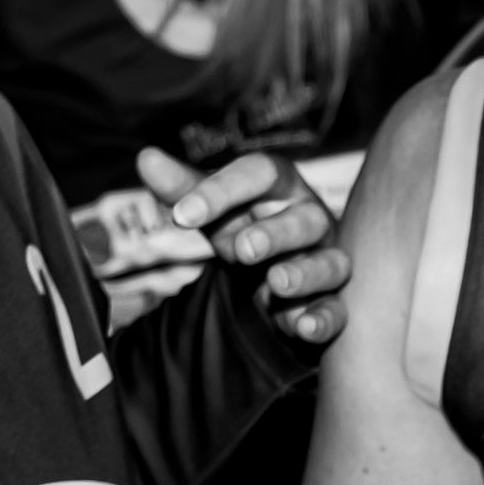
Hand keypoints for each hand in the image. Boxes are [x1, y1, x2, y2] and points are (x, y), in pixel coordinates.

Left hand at [138, 147, 347, 346]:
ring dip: (305, 274)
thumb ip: (181, 188)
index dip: (222, 191)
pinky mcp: (330, 301)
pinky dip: (323, 319)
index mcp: (279, 187)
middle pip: (305, 219)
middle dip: (276, 234)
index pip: (260, 174)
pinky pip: (336, 310)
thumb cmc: (242, 227)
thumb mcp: (210, 209)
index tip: (180, 215)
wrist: (269, 271)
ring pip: (330, 264)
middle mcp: (310, 220)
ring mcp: (325, 260)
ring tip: (276, 284)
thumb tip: (147, 158)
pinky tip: (302, 327)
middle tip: (242, 250)